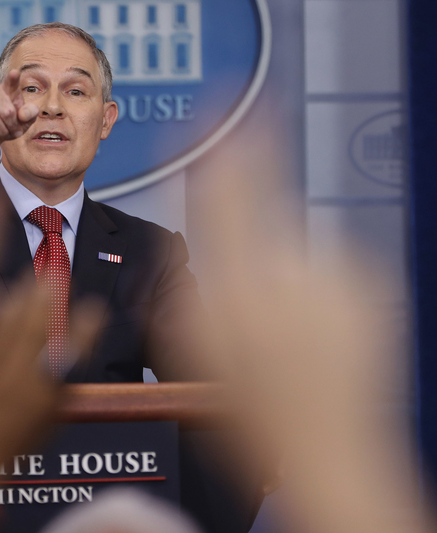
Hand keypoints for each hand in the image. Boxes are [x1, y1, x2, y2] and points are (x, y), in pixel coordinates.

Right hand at [0, 69, 38, 160]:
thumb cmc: (9, 123)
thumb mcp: (24, 120)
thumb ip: (29, 114)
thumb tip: (22, 115)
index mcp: (8, 90)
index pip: (11, 83)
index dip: (13, 78)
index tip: (15, 73)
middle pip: (7, 112)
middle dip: (13, 126)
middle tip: (14, 130)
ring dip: (2, 132)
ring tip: (4, 132)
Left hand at [0, 280, 102, 473]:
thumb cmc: (12, 445)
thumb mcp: (48, 422)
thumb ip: (60, 388)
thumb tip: (69, 356)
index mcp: (47, 395)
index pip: (75, 354)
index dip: (88, 328)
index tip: (95, 308)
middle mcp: (22, 378)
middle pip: (40, 329)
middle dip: (51, 297)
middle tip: (59, 273)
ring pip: (13, 326)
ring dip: (24, 296)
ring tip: (33, 275)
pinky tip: (0, 293)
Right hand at [187, 141, 424, 532]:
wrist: (331, 449)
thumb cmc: (256, 409)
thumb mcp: (193, 347)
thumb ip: (188, 281)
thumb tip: (195, 231)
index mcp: (238, 286)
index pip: (227, 189)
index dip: (220, 143)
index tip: (217, 106)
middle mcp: (290, 272)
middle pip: (265, 205)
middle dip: (250, 216)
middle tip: (250, 269)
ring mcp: (335, 276)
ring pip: (294, 243)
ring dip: (283, 267)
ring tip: (285, 327)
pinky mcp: (367, 285)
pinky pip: (328, 264)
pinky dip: (316, 285)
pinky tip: (313, 327)